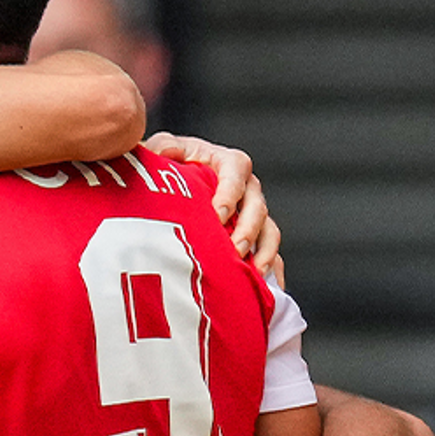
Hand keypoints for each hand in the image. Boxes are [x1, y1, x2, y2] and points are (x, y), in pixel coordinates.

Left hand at [144, 132, 281, 279]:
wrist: (174, 185)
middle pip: (257, 207)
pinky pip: (271, 254)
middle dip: (248, 230)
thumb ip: (163, 146)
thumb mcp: (164, 150)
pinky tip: (264, 289)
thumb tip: (166, 150)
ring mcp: (253, 213)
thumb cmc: (170, 163)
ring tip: (252, 271)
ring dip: (263, 252)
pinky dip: (271, 271)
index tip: (217, 215)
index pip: (235, 174)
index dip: (229, 194)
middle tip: (235, 250)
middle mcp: (247, 188)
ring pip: (269, 232)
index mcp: (228, 163)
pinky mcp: (255, 236)